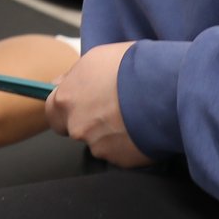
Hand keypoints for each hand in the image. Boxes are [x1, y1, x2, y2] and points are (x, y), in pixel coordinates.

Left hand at [44, 42, 152, 167]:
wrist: (165, 88)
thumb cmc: (132, 66)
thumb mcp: (96, 57)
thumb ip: (74, 76)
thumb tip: (60, 84)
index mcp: (66, 100)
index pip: (53, 112)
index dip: (66, 108)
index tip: (79, 103)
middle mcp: (77, 127)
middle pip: (76, 129)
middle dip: (89, 122)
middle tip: (111, 108)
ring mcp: (98, 146)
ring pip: (100, 142)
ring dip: (112, 132)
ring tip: (134, 114)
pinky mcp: (120, 160)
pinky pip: (121, 153)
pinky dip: (129, 143)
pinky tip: (142, 126)